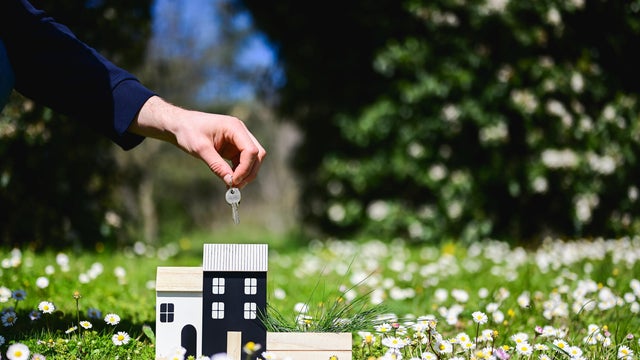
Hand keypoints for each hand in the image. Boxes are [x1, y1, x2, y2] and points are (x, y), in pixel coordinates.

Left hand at [129, 96, 265, 187]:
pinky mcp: (234, 147)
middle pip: (257, 155)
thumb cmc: (188, 132)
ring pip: (253, 160)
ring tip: (231, 186)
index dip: (246, 168)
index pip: (251, 150)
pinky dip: (239, 172)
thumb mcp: (200, 149)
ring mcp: (238, 139)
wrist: (179, 125)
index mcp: (234, 127)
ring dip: (245, 174)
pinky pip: (243, 162)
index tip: (233, 181)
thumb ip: (217, 165)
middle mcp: (240, 132)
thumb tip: (230, 182)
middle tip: (235, 187)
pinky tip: (229, 180)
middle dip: (249, 172)